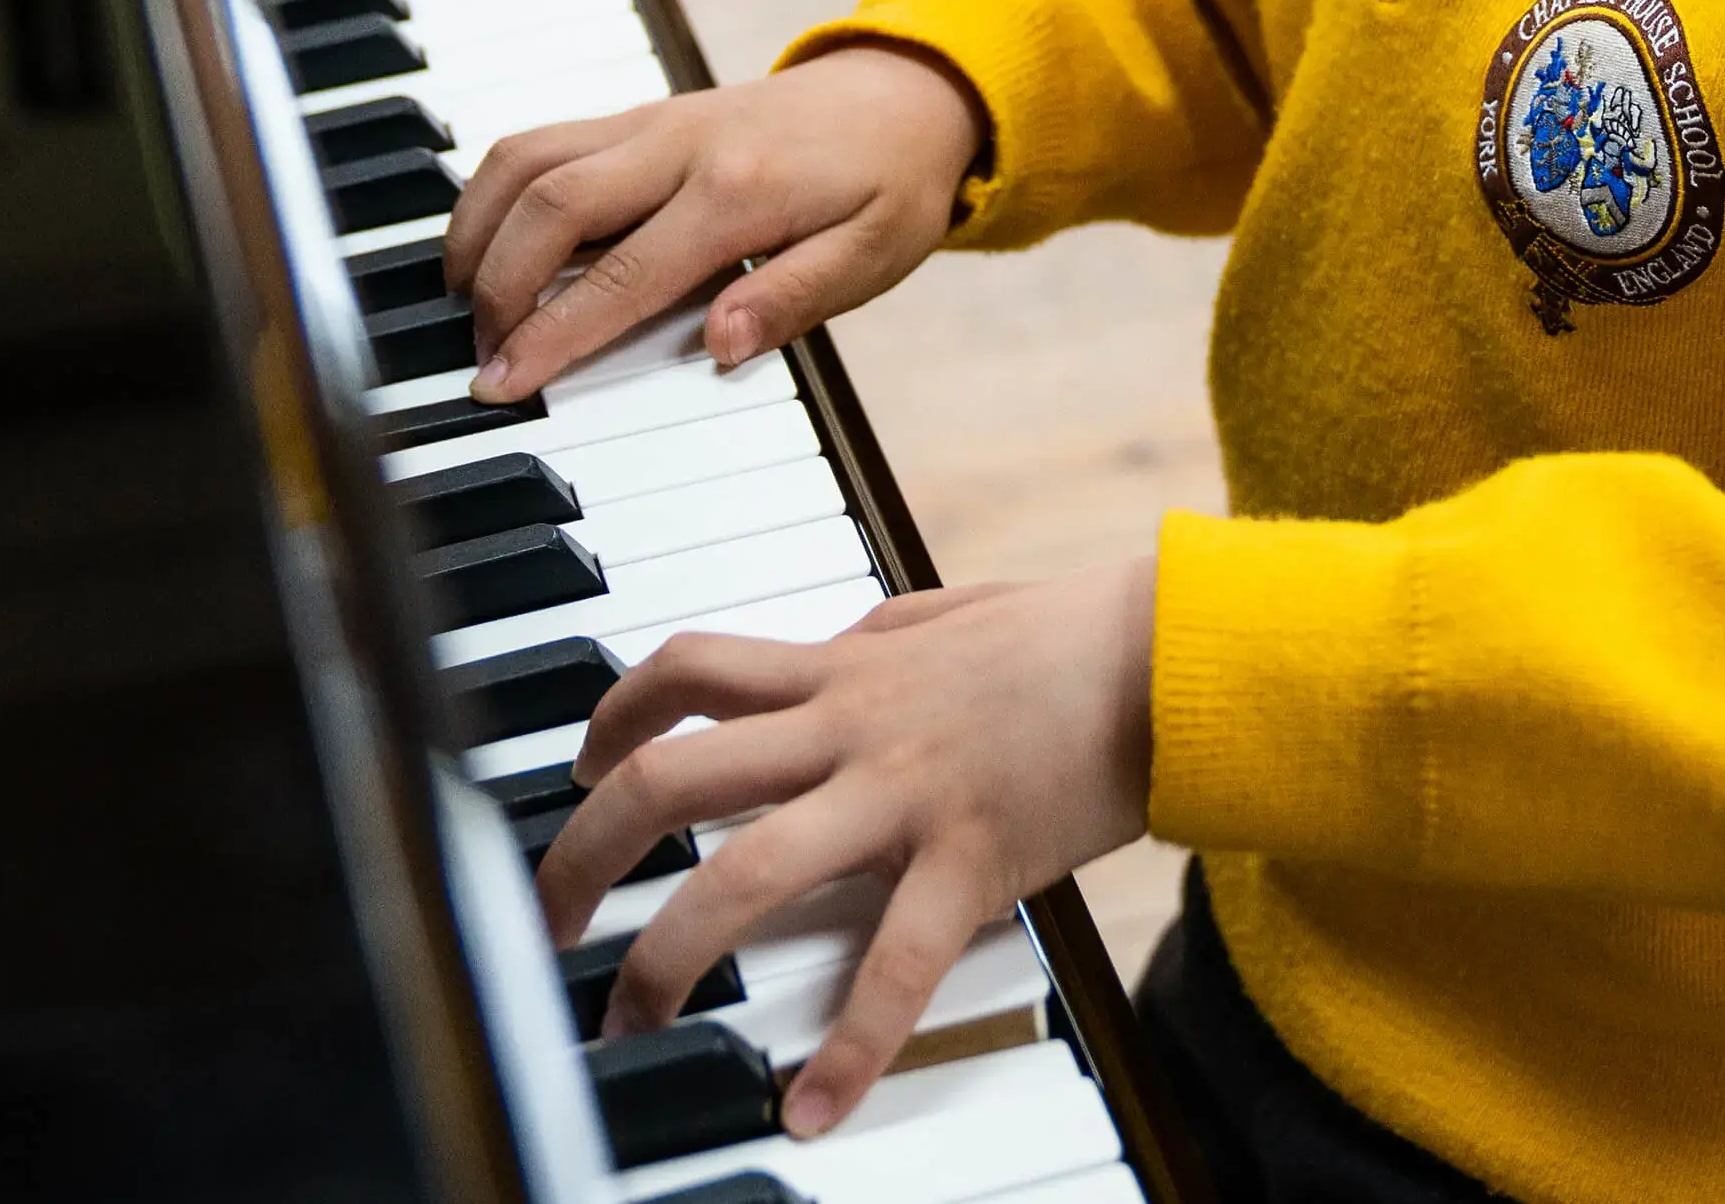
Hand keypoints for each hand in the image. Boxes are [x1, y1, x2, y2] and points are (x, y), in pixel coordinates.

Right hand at [446, 43, 984, 401]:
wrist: (905, 92)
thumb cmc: (889, 183)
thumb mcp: (872, 255)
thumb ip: (792, 297)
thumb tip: (717, 346)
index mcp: (739, 192)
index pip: (623, 274)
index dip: (553, 334)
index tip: (503, 383)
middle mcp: (680, 146)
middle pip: (550, 206)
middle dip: (497, 287)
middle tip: (480, 355)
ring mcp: (652, 122)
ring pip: (527, 158)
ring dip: (479, 229)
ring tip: (462, 299)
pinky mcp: (638, 115)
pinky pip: (542, 141)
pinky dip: (498, 190)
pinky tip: (490, 241)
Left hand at [536, 561, 1156, 1136]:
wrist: (1173, 653)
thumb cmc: (1071, 635)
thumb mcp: (950, 613)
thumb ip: (878, 636)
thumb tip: (837, 645)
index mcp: (841, 670)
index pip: (686, 670)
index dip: (610, 718)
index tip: (584, 769)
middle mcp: (849, 727)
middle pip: (669, 775)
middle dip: (585, 851)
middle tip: (552, 919)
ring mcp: (902, 795)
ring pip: (742, 867)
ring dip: (664, 951)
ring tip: (627, 1022)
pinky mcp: (970, 860)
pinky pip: (892, 964)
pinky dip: (845, 1047)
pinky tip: (810, 1110)